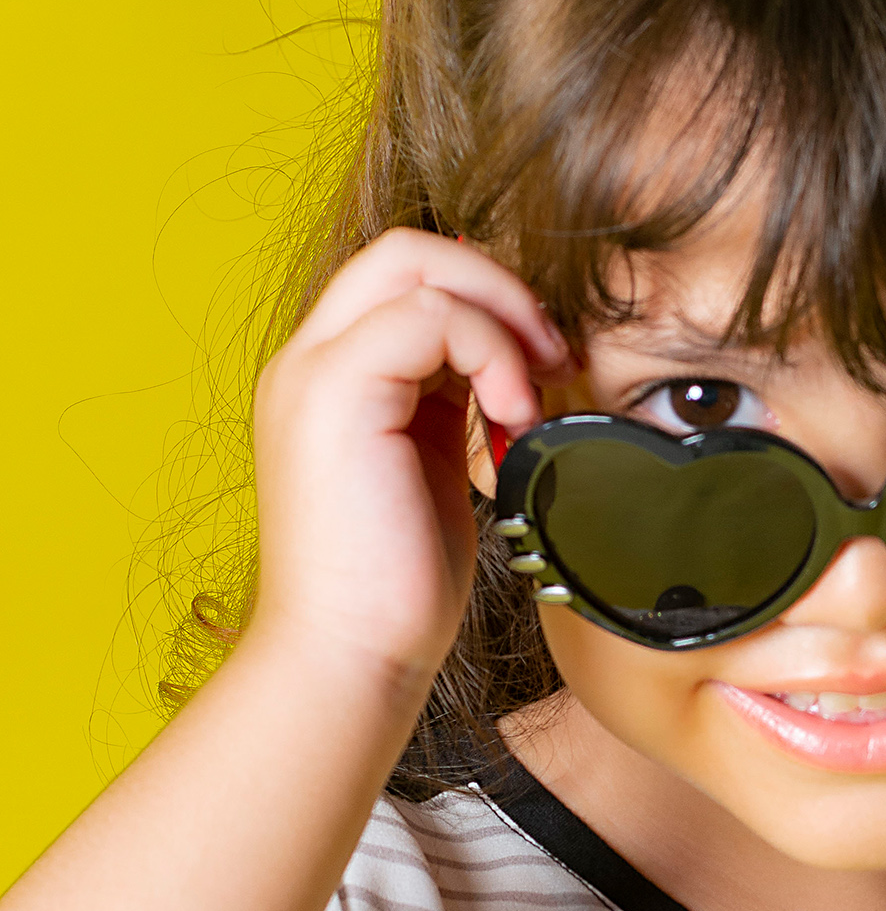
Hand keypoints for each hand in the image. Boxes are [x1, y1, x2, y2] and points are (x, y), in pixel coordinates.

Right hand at [248, 230, 567, 692]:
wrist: (350, 659)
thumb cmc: (398, 590)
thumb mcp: (437, 472)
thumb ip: (456, 406)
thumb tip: (517, 368)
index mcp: (333, 378)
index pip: (407, 281)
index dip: (486, 300)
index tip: (545, 365)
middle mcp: (309, 362)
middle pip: (406, 252)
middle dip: (496, 287)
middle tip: (552, 358)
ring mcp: (313, 372)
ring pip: (414, 265)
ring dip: (499, 317)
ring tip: (531, 397)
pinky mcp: (334, 393)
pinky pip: (429, 317)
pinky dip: (490, 352)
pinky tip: (511, 418)